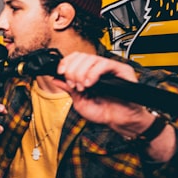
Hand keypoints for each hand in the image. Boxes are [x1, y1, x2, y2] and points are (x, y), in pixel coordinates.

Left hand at [52, 52, 174, 159]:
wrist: (118, 121)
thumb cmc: (103, 112)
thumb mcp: (80, 101)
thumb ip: (69, 89)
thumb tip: (56, 79)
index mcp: (88, 73)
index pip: (75, 57)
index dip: (66, 62)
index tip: (60, 72)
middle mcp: (99, 68)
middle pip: (81, 56)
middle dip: (72, 71)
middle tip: (74, 85)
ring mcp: (110, 68)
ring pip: (92, 58)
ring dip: (81, 73)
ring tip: (83, 87)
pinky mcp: (122, 70)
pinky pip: (105, 64)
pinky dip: (94, 73)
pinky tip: (90, 83)